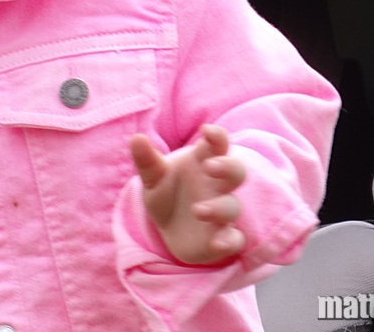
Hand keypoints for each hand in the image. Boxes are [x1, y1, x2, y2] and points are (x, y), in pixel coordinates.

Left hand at [130, 124, 246, 264]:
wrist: (168, 230)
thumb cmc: (166, 193)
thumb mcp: (153, 177)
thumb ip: (147, 160)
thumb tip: (137, 138)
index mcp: (204, 162)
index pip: (218, 144)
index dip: (217, 136)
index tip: (207, 130)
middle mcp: (218, 185)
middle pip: (236, 171)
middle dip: (228, 167)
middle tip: (210, 166)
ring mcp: (223, 211)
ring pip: (233, 206)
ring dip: (219, 208)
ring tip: (197, 210)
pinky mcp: (223, 237)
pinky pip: (235, 239)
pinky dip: (230, 241)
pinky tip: (218, 243)